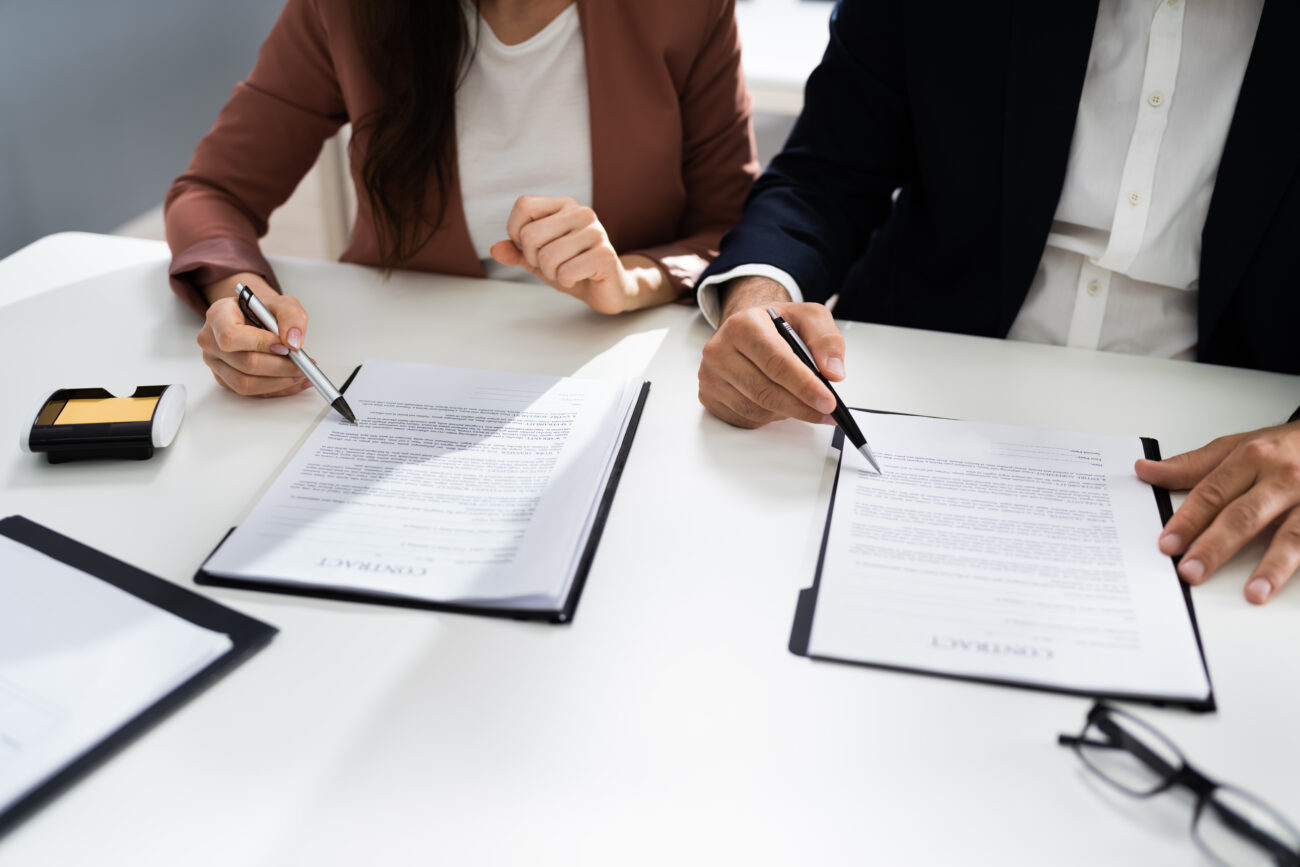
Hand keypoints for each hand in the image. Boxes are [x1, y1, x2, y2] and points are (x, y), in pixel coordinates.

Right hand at [196, 272, 311, 396]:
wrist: (255, 318)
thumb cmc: (263, 311)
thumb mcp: (282, 303)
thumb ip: (291, 316)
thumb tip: (293, 341)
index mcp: (219, 316)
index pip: (231, 336)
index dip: (260, 344)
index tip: (285, 346)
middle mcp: (211, 341)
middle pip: (245, 364)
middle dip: (280, 367)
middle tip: (303, 364)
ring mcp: (216, 363)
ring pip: (246, 384)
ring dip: (280, 382)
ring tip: (301, 373)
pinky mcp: (225, 380)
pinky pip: (251, 393)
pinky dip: (278, 389)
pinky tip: (294, 381)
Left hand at [490, 195, 674, 313]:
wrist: (607, 289)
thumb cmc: (572, 269)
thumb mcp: (538, 260)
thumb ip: (516, 252)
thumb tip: (495, 249)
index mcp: (564, 205)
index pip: (524, 205)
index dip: (516, 232)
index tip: (531, 248)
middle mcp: (582, 212)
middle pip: (531, 235)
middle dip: (534, 259)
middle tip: (552, 265)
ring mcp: (596, 233)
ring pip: (547, 257)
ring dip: (552, 273)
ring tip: (567, 272)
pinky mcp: (605, 255)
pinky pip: (566, 272)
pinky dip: (566, 282)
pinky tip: (579, 278)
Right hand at [698, 276, 843, 427]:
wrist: (748, 328)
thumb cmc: (776, 324)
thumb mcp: (809, 317)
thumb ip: (826, 341)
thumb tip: (833, 372)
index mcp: (743, 325)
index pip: (776, 363)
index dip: (805, 386)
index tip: (828, 402)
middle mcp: (719, 350)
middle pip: (765, 391)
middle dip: (801, 406)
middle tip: (826, 412)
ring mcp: (710, 375)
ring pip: (755, 409)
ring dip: (785, 412)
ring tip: (804, 404)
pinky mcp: (708, 395)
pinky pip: (744, 418)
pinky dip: (768, 417)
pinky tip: (779, 404)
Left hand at [1135, 421, 1299, 603]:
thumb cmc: (1281, 447)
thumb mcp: (1237, 447)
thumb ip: (1192, 466)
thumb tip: (1145, 470)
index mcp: (1251, 458)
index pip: (1212, 493)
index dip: (1188, 520)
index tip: (1168, 544)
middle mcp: (1281, 478)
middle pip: (1244, 516)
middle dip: (1215, 546)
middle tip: (1191, 570)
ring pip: (1290, 535)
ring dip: (1272, 565)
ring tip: (1254, 592)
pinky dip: (1299, 564)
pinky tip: (1284, 585)